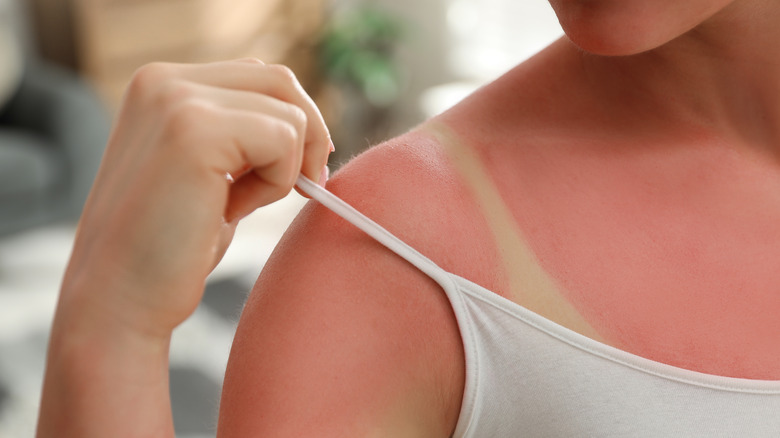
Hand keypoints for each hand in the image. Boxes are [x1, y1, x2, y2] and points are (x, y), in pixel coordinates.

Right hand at [60, 59, 331, 335]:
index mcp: (162, 85)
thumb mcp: (209, 173)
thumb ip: (241, 137)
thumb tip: (305, 127)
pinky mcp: (195, 131)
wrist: (120, 299)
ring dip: (284, 169)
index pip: (260, 77)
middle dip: (309, 138)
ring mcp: (176, 100)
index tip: (303, 170)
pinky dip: (276, 183)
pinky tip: (230, 212)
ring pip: (289, 114)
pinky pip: (283, 140)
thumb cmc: (170, 246)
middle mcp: (164, 80)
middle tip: (308, 187)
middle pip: (281, 82)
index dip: (295, 123)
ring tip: (237, 207)